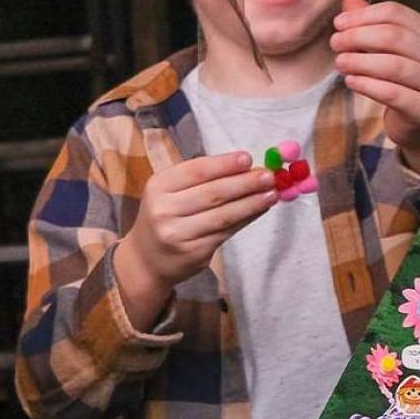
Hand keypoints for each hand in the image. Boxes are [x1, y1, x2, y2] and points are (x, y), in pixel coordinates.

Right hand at [116, 152, 276, 324]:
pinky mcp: (193, 253)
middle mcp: (164, 210)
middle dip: (245, 183)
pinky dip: (246, 219)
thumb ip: (203, 178)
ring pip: (223, 216)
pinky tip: (259, 210)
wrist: (147, 260)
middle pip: (213, 193)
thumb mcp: (171, 191)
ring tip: (272, 194)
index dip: (224, 164)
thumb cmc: (167, 215)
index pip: (195, 171)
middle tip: (269, 176)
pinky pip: (226, 233)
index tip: (248, 158)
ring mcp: (178, 234)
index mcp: (158, 186)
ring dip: (252, 203)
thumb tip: (247, 166)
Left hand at [331, 0, 419, 172]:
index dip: (363, 15)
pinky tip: (351, 81)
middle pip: (394, 36)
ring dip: (360, 61)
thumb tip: (349, 1)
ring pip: (393, 65)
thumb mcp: (387, 50)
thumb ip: (370, 24)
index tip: (338, 23)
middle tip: (334, 43)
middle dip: (358, 36)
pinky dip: (367, 85)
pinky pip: (392, 93)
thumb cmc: (403, 81)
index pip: (395, 12)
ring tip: (340, 63)